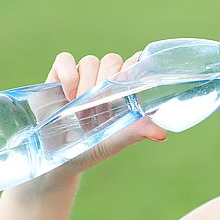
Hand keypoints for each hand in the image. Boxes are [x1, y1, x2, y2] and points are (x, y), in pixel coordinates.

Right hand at [40, 50, 167, 177]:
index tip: (127, 82)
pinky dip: (68, 76)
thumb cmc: (90, 150)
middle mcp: (103, 81)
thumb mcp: (114, 142)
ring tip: (81, 111)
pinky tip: (68, 96)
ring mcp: (81, 77)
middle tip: (98, 108)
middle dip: (105, 82)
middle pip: (112, 60)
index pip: (134, 65)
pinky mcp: (58, 76)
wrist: (56, 160)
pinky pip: (65, 60)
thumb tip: (162, 134)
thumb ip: (136, 133)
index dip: (133, 67)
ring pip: (90, 61)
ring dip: (86, 85)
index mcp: (122, 92)